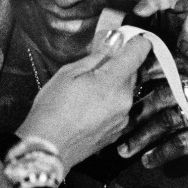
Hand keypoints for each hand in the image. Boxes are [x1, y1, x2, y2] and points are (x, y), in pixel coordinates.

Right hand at [18, 32, 151, 167]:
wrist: (48, 148)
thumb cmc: (52, 110)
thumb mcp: (68, 73)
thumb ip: (96, 57)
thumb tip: (113, 43)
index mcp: (114, 82)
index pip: (139, 51)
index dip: (134, 41)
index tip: (124, 39)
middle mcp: (125, 100)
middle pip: (133, 71)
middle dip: (117, 66)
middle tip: (92, 69)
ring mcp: (123, 118)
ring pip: (126, 90)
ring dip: (112, 86)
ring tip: (86, 92)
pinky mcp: (117, 131)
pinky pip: (119, 108)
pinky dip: (109, 103)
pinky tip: (88, 108)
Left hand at [116, 58, 187, 187]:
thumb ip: (172, 93)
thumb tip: (128, 87)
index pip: (172, 64)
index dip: (145, 71)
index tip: (120, 83)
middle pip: (165, 94)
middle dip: (138, 113)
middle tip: (117, 127)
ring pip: (169, 120)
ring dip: (142, 137)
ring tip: (124, 149)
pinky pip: (179, 142)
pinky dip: (159, 153)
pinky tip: (147, 160)